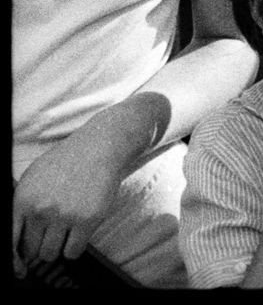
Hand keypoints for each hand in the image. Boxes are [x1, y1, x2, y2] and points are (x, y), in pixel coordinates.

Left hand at [12, 122, 135, 269]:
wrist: (98, 147)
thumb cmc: (65, 162)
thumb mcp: (32, 179)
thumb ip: (21, 209)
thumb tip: (15, 243)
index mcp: (23, 199)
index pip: (10, 243)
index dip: (14, 261)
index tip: (20, 268)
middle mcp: (41, 209)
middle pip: (32, 251)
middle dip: (41, 245)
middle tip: (52, 230)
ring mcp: (64, 215)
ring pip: (51, 254)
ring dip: (58, 246)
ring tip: (66, 227)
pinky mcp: (87, 220)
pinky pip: (72, 252)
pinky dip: (75, 245)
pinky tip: (79, 228)